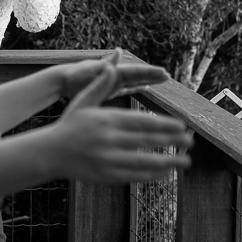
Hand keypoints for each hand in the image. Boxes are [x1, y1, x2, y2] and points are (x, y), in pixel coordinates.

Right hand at [51, 60, 191, 183]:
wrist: (50, 152)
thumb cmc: (69, 124)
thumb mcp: (83, 101)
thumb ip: (100, 85)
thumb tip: (112, 66)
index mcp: (106, 120)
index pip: (142, 123)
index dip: (164, 125)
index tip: (182, 126)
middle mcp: (108, 140)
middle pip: (147, 141)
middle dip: (172, 142)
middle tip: (191, 141)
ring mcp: (107, 159)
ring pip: (144, 161)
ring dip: (168, 162)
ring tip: (186, 161)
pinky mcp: (106, 175)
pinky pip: (134, 175)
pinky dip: (152, 174)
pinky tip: (165, 172)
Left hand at [59, 49, 168, 100]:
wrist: (62, 80)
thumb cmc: (75, 76)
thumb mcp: (91, 70)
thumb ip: (107, 64)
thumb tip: (120, 51)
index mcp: (112, 71)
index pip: (135, 72)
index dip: (150, 73)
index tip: (164, 73)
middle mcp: (115, 75)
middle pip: (138, 76)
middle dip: (152, 76)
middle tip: (169, 76)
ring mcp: (112, 82)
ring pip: (135, 82)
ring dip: (148, 81)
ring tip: (163, 81)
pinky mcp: (108, 89)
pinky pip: (126, 89)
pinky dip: (136, 89)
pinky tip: (146, 89)